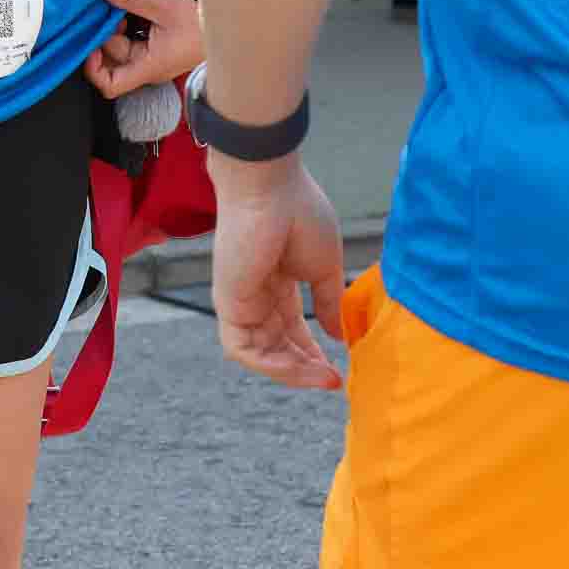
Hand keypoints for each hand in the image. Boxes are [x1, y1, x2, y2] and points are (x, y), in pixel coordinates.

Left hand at [83, 0, 202, 98]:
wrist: (226, 29)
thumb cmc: (201, 23)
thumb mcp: (164, 6)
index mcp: (148, 67)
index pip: (110, 85)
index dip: (93, 69)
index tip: (91, 44)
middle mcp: (145, 69)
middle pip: (111, 63)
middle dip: (103, 38)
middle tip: (106, 13)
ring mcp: (149, 61)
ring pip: (119, 51)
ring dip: (113, 31)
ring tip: (118, 8)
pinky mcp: (154, 51)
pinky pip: (130, 44)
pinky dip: (124, 29)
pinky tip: (127, 11)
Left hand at [209, 155, 346, 390]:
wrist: (270, 187)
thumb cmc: (299, 213)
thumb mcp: (323, 266)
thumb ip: (328, 302)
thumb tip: (338, 335)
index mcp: (279, 282)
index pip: (293, 329)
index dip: (314, 352)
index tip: (340, 369)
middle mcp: (256, 295)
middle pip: (277, 346)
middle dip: (305, 368)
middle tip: (333, 380)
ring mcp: (240, 300)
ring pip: (260, 353)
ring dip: (292, 371)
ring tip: (322, 377)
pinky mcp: (228, 304)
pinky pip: (242, 349)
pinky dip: (269, 364)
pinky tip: (298, 368)